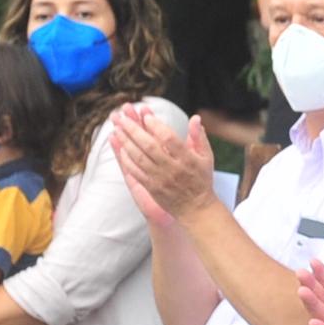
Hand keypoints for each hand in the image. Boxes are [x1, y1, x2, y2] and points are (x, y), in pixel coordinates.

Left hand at [113, 105, 218, 220]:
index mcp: (187, 159)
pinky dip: (127, 160)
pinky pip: (136, 172)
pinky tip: (121, 149)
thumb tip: (195, 118)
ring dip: (126, 142)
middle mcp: (173, 169)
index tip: (146, 115)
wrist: (196, 209)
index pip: (169, 138)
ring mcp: (160, 179)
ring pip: (139, 158)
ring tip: (117, 129)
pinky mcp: (152, 188)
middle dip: (134, 130)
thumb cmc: (201, 180)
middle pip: (150, 146)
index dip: (156, 126)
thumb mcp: (206, 157)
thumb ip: (198, 137)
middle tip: (123, 117)